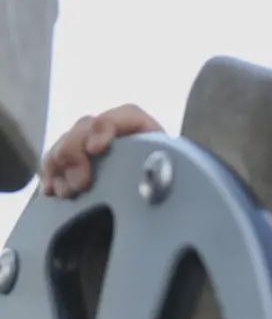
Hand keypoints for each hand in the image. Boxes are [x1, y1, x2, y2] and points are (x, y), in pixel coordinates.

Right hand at [40, 104, 164, 197]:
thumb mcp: (173, 178)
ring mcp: (93, 142)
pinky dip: (52, 173)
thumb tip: (150, 180)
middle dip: (76, 154)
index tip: (95, 149)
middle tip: (81, 184)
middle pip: (86, 126)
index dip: (104, 128)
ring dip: (61, 166)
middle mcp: (115, 131)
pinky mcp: (78, 160)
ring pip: (67, 142)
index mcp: (144, 129)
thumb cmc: (171, 188)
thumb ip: (163, 172)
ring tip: (68, 193)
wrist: (163, 203)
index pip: (126, 115)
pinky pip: (56, 159)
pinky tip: (51, 190)